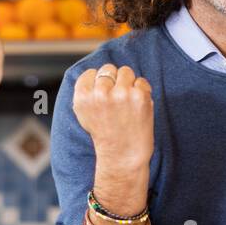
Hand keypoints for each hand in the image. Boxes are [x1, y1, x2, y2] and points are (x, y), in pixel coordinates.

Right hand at [72, 64, 153, 212]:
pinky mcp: (139, 96)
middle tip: (116, 102)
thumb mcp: (84, 114)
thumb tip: (96, 72)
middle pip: (108, 69)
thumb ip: (86, 92)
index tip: (103, 98)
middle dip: (113, 81)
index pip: (91, 73)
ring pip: (126, 71)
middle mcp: (100, 93)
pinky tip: (137, 108)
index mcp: (83, 96)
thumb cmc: (105, 135)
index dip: (98, 83)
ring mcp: (120, 93)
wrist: (122, 155)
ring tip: (126, 104)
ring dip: (128, 84)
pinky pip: (142, 81)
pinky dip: (142, 92)